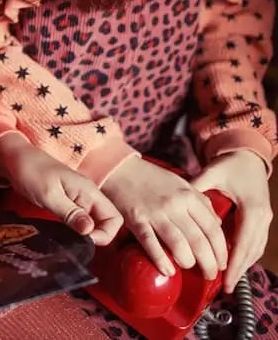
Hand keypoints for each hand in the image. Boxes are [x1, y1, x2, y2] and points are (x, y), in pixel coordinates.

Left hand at [0, 133, 122, 244]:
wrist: (14, 159)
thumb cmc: (31, 172)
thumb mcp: (50, 195)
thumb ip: (71, 213)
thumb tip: (90, 232)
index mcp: (89, 191)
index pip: (114, 218)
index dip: (105, 234)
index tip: (85, 240)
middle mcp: (88, 195)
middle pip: (105, 222)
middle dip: (95, 236)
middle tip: (74, 242)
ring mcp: (77, 198)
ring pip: (91, 222)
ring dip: (83, 234)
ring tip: (65, 238)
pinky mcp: (66, 202)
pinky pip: (78, 219)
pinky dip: (73, 228)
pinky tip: (60, 232)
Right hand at [101, 155, 226, 278]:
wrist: (120, 169)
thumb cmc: (151, 177)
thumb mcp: (181, 184)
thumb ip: (201, 202)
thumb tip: (216, 224)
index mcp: (188, 196)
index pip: (213, 229)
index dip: (221, 251)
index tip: (221, 263)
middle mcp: (174, 205)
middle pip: (199, 241)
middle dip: (208, 263)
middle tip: (210, 275)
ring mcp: (155, 213)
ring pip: (178, 245)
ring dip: (187, 262)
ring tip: (189, 269)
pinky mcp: (136, 220)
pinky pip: (151, 244)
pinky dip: (161, 260)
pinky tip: (168, 270)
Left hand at [193, 150, 271, 292]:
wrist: (247, 156)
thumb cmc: (229, 164)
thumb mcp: (212, 173)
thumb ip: (196, 188)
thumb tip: (178, 201)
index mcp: (252, 209)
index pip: (242, 243)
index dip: (233, 263)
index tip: (223, 279)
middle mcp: (262, 217)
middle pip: (250, 251)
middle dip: (237, 270)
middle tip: (222, 287)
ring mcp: (265, 219)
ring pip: (255, 249)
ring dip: (242, 264)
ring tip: (226, 280)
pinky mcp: (261, 219)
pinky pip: (255, 242)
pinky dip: (245, 254)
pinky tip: (233, 263)